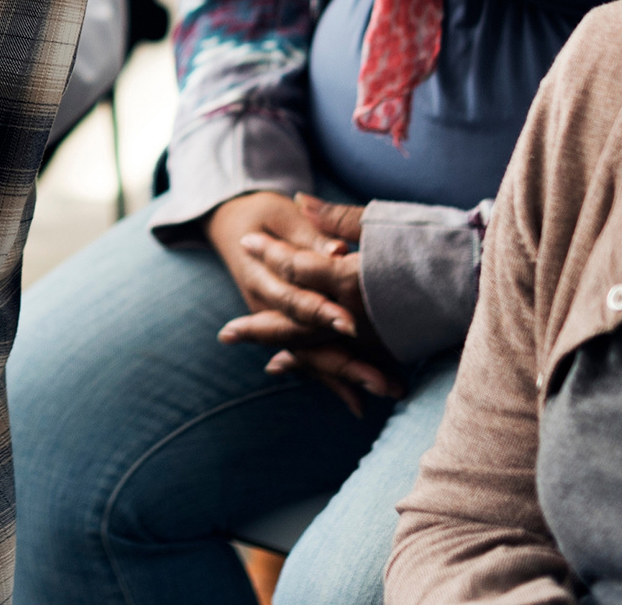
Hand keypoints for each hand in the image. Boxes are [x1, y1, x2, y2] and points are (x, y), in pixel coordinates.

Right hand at [207, 192, 401, 414]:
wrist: (233, 227)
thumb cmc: (263, 215)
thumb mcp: (282, 215)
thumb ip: (311, 233)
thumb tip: (337, 252)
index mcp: (259, 273)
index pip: (293, 297)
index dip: (321, 311)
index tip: (352, 324)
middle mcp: (266, 305)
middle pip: (306, 339)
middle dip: (345, 362)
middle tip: (382, 382)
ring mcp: (276, 322)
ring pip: (310, 356)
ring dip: (347, 378)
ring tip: (388, 391)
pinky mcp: (289, 331)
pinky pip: (310, 361)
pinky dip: (333, 381)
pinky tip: (358, 404)